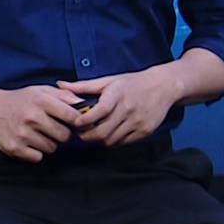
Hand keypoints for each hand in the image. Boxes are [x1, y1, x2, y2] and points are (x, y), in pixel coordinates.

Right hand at [0, 85, 84, 161]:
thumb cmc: (20, 100)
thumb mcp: (41, 90)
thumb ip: (64, 95)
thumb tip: (83, 104)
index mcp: (41, 101)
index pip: (72, 116)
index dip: (78, 121)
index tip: (76, 123)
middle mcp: (32, 117)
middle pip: (65, 135)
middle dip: (63, 134)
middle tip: (55, 129)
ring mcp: (22, 134)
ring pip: (52, 148)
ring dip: (49, 143)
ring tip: (39, 134)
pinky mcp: (14, 148)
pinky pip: (37, 157)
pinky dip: (36, 152)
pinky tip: (30, 142)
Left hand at [60, 66, 179, 146]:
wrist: (164, 86)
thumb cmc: (133, 82)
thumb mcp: (110, 80)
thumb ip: (84, 86)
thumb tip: (60, 85)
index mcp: (118, 94)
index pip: (99, 112)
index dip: (85, 121)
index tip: (76, 123)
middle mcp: (129, 109)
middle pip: (102, 132)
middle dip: (87, 136)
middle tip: (81, 132)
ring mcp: (138, 121)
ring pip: (111, 140)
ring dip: (100, 140)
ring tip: (95, 132)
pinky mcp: (145, 131)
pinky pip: (123, 143)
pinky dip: (113, 141)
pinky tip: (111, 133)